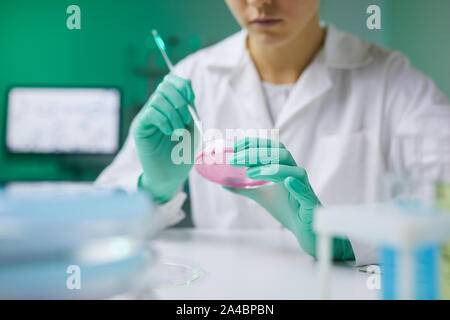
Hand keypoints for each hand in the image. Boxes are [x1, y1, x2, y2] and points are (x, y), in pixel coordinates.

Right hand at [133, 74, 197, 202]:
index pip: (171, 80)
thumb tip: (186, 90)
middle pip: (165, 85)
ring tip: (179, 132)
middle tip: (186, 121)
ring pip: (158, 98)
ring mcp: (146, 117)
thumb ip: (189, 108)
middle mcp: (156, 108)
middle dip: (180, 101)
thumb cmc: (182, 153)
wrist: (171, 175)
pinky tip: (169, 133)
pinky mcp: (139, 128)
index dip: (182, 85)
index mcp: (169, 105)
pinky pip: (151, 112)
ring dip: (174, 115)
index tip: (191, 100)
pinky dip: (164, 121)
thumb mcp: (193, 127)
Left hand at [226, 137, 353, 259]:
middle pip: (280, 154)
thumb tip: (223, 183)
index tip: (236, 145)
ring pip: (293, 170)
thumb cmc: (287, 209)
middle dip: (257, 153)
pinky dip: (296, 185)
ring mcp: (304, 187)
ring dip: (271, 168)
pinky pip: (305, 191)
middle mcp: (295, 173)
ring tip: (250, 172)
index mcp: (284, 169)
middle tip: (235, 158)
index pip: (271, 148)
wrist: (305, 229)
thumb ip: (244, 188)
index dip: (255, 143)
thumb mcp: (261, 196)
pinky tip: (287, 181)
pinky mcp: (309, 203)